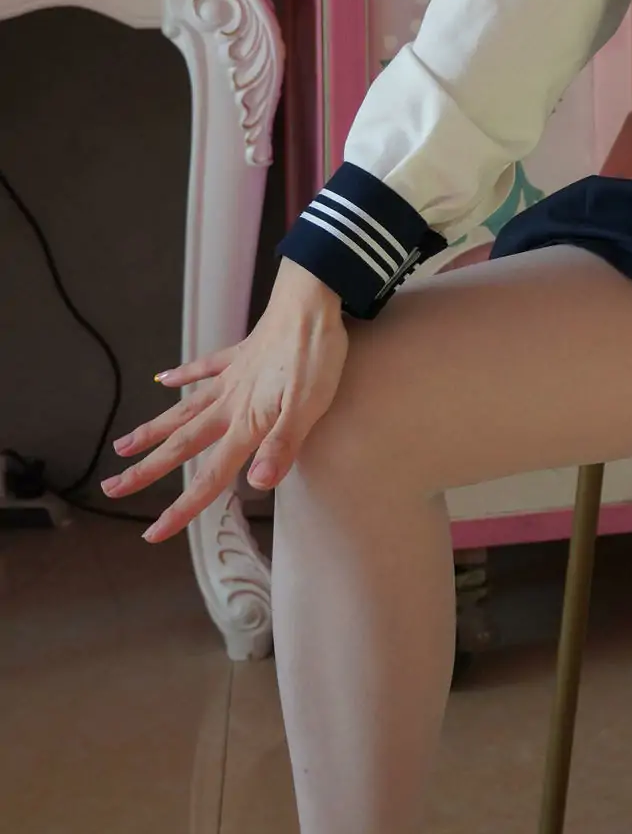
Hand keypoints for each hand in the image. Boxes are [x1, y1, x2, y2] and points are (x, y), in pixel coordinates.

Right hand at [101, 260, 349, 541]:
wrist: (312, 300)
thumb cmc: (316, 356)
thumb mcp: (310, 407)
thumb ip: (281, 446)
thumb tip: (254, 485)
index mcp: (247, 423)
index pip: (210, 477)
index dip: (183, 508)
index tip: (152, 533)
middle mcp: (230, 404)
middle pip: (182, 445)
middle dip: (147, 471)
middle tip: (112, 488)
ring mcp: (232, 378)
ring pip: (184, 411)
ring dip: (153, 430)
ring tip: (123, 446)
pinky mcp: (240, 355)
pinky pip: (204, 368)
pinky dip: (182, 375)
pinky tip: (162, 380)